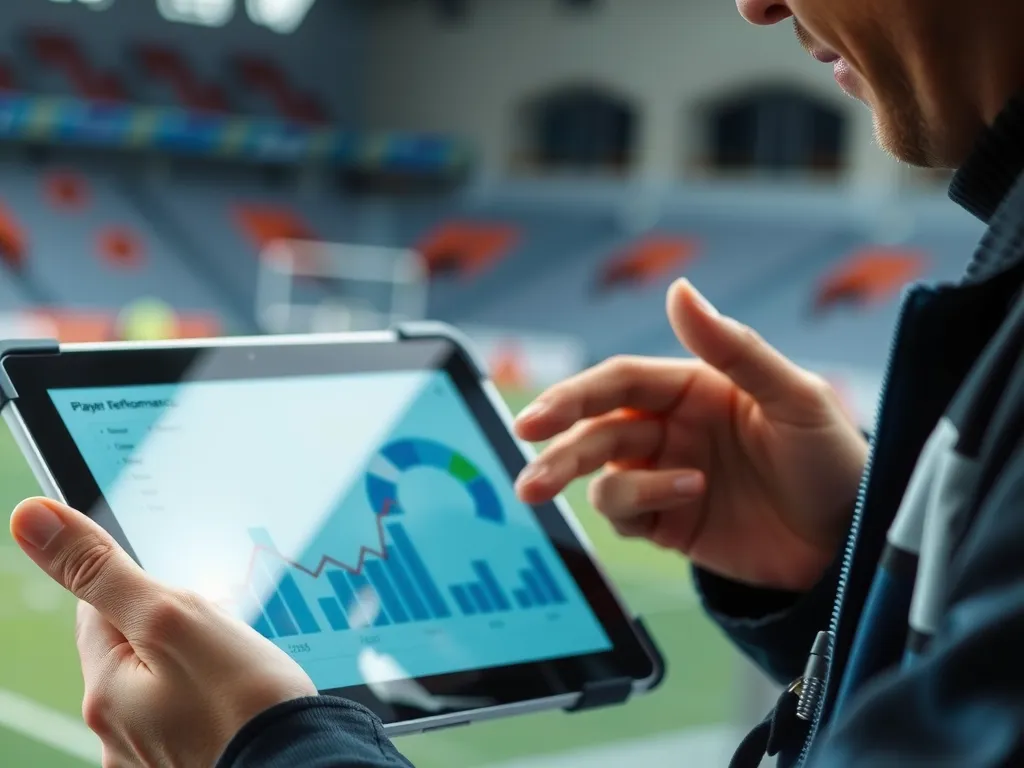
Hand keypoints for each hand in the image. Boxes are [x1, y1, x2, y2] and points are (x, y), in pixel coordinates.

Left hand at [10, 497, 316, 766]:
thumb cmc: (244, 699)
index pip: (98, 607)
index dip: (147, 589)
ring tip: (239, 669)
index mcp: (105, 690)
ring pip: (165, 681)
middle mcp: (117, 730)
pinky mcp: (188, 761)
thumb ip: (102, 571)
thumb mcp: (169, 617)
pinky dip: (212, 698)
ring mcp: (153, 753)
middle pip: (133, 647)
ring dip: (195, 664)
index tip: (188, 598)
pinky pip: (189, 713)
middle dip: (173, 628)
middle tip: (222, 635)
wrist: (303, 765)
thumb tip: (32, 518)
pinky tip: (243, 698)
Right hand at [514, 279, 867, 591]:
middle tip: (529, 481)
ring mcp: (665, 476)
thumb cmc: (831, 457)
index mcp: (690, 387)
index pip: (616, 384)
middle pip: (593, 432)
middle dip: (557, 453)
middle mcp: (669, 428)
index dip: (571, 397)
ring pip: (600, 476)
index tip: (534, 421)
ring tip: (677, 493)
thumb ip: (732, 346)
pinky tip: (691, 497)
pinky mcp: (668, 523)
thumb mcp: (793, 396)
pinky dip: (643, 506)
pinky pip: (626, 514)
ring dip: (595, 486)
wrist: (852, 542)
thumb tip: (677, 288)